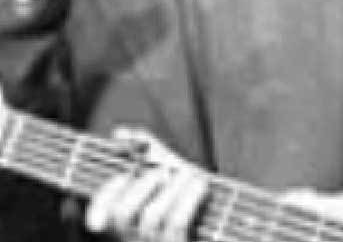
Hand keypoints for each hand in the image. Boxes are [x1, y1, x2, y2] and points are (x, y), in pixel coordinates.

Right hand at [85, 128, 209, 241]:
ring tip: (191, 173)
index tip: (124, 175)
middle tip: (163, 171)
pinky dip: (189, 197)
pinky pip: (177, 223)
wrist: (222, 222)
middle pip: (123, 212)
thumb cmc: (189, 196)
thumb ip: (146, 151)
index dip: (104, 195)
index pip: (100, 215)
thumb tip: (121, 132)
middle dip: (144, 184)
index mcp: (127, 224)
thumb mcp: (168, 173)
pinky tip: (202, 184)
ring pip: (152, 215)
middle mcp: (136, 238)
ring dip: (173, 186)